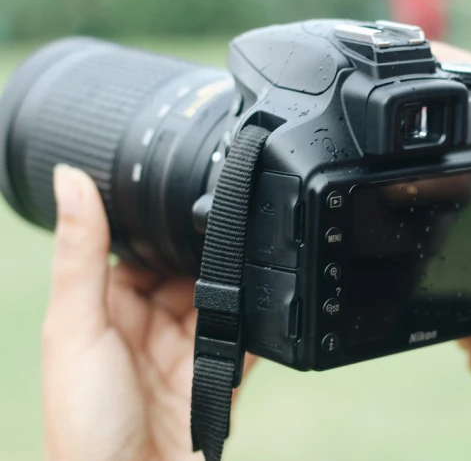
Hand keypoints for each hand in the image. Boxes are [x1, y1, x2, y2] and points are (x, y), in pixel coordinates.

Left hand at [42, 165, 255, 460]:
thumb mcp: (77, 328)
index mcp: (106, 306)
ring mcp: (186, 349)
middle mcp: (147, 324)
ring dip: (235, 286)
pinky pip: (248, 337)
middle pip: (187, 268)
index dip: (158, 220)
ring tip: (247, 272)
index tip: (180, 187)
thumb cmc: (84, 424)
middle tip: (226, 234)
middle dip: (206, 255)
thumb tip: (70, 177)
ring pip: (221, 297)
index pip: (138, 245)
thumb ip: (81, 255)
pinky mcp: (219, 374)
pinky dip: (261, 322)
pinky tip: (269, 307)